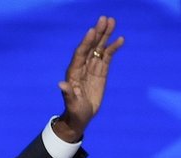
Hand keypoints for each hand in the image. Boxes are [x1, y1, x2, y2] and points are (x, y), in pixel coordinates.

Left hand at [53, 16, 124, 142]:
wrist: (81, 116)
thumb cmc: (74, 111)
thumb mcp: (71, 104)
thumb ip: (68, 93)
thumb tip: (61, 84)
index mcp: (74, 73)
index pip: (80, 54)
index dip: (86, 43)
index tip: (92, 30)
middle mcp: (82, 67)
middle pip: (91, 46)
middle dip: (98, 33)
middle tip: (105, 19)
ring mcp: (92, 68)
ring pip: (99, 48)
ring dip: (106, 36)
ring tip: (113, 22)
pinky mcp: (101, 72)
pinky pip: (107, 57)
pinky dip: (113, 48)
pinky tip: (120, 39)